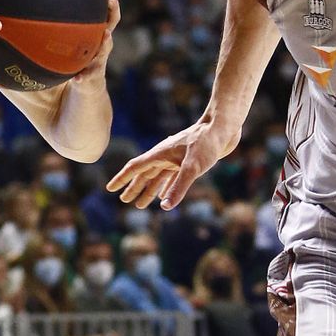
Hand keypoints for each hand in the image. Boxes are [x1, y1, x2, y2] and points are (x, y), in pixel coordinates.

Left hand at [73, 0, 119, 86]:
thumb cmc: (81, 57)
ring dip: (104, 44)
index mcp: (99, 35)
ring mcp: (99, 61)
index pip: (109, 16)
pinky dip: (83, 76)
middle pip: (110, 28)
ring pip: (103, 51)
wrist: (88, 84)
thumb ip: (70, 25)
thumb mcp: (78, 41)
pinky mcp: (92, 76)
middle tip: (107, 0)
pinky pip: (88, 76)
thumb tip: (48, 2)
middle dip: (112, 16)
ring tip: (106, 35)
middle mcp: (102, 46)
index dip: (110, 4)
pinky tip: (77, 78)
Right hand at [108, 116, 234, 209]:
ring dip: (149, 190)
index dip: (122, 179)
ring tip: (140, 204)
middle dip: (134, 188)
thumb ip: (178, 188)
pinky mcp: (189, 160)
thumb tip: (165, 207)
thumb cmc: (207, 143)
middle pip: (144, 174)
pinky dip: (166, 187)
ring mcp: (177, 158)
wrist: (224, 127)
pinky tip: (164, 197)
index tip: (110, 189)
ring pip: (157, 177)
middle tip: (125, 201)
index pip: (135, 168)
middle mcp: (165, 156)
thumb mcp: (192, 168)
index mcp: (160, 154)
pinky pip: (172, 177)